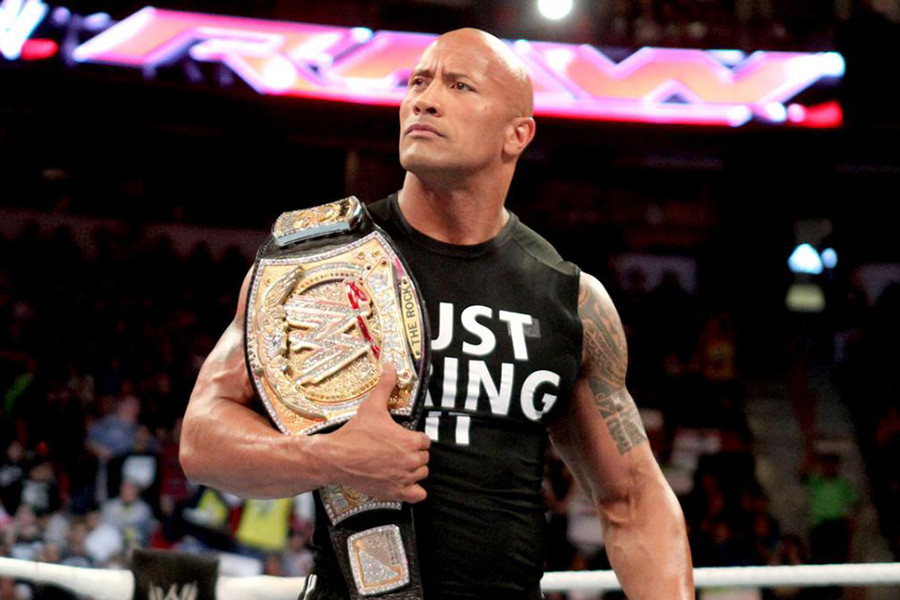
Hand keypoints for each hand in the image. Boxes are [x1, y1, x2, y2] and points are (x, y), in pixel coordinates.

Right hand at [321, 366, 430, 502]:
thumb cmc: (354, 434)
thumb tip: (390, 367)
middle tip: (398, 449)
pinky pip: (417, 495)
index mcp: (409, 441)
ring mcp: (403, 478)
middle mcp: (410, 461)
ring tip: (399, 463)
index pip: (425, 441)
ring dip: (414, 470)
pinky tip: (404, 483)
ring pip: (421, 474)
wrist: (336, 458)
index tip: (403, 438)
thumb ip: (385, 386)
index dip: (414, 438)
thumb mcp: (371, 406)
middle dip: (414, 453)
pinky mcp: (395, 492)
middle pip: (424, 458)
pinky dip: (414, 490)